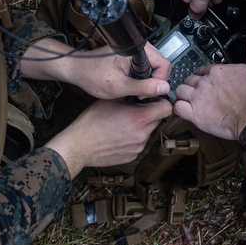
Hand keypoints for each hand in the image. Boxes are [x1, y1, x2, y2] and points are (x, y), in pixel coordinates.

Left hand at [21, 38, 171, 99]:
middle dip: (153, 82)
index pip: (164, 64)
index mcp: (137, 50)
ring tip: (132, 89)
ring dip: (146, 81)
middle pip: (161, 66)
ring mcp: (136, 51)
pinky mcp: (132, 56)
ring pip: (153, 67)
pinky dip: (140, 78)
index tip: (145, 92)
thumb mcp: (118, 87)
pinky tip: (129, 84)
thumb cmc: (92, 76)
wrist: (77, 70)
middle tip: (138, 93)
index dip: (158, 82)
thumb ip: (142, 87)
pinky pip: (145, 67)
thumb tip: (164, 88)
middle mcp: (139, 47)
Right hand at [45, 98, 171, 175]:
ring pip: (148, 131)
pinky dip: (134, 137)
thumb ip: (131, 93)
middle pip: (158, 119)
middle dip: (150, 113)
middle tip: (136, 108)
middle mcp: (142, 134)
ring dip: (141, 125)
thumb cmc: (91, 122)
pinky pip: (139, 143)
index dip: (162, 102)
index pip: (166, 108)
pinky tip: (119, 134)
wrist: (79, 146)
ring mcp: (138, 147)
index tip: (155, 99)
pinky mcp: (132, 156)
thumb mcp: (111, 99)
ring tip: (124, 122)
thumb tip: (143, 88)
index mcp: (139, 118)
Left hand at [173, 40, 245, 139]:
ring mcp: (199, 97)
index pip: (203, 70)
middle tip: (195, 91)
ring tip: (187, 100)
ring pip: (180, 91)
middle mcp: (206, 82)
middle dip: (191, 85)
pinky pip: (178, 108)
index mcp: (220, 71)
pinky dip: (179, 109)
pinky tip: (184, 111)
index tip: (205, 80)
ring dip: (183, 95)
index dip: (203, 75)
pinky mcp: (196, 114)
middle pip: (190, 79)